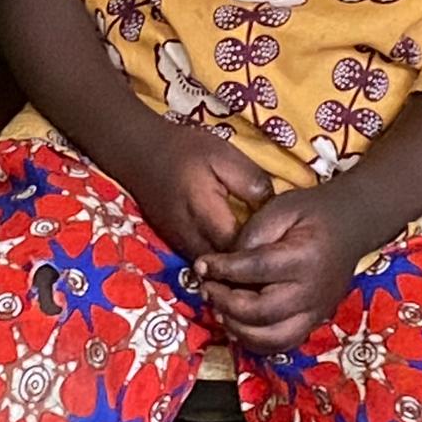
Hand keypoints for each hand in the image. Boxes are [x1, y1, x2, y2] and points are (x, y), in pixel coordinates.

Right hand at [114, 123, 272, 263]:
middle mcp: (190, 236)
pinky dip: (219, 264)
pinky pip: (202, 263)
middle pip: (225, 269)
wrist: (139, 150)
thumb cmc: (184, 149)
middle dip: (249, 270)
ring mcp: (180, 243)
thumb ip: (251, 181)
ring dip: (233, 271)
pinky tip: (236, 256)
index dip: (261, 254)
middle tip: (277, 263)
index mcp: (205, 213)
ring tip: (259, 264)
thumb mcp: (224, 154)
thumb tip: (273, 206)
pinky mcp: (175, 243)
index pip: (239, 249)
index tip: (283, 250)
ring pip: (212, 272)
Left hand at [194, 187, 364, 353]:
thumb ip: (252, 234)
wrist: (351, 225)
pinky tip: (237, 323)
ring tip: (218, 308)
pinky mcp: (315, 322)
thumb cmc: (312, 212)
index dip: (224, 270)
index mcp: (305, 258)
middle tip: (206, 288)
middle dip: (226, 302)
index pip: (257, 270)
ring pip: (272, 338)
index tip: (201, 265)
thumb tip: (225, 263)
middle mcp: (314, 292)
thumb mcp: (280, 207)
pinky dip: (256, 340)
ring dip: (238, 328)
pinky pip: (283, 343)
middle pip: (262, 312)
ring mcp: (317, 312)